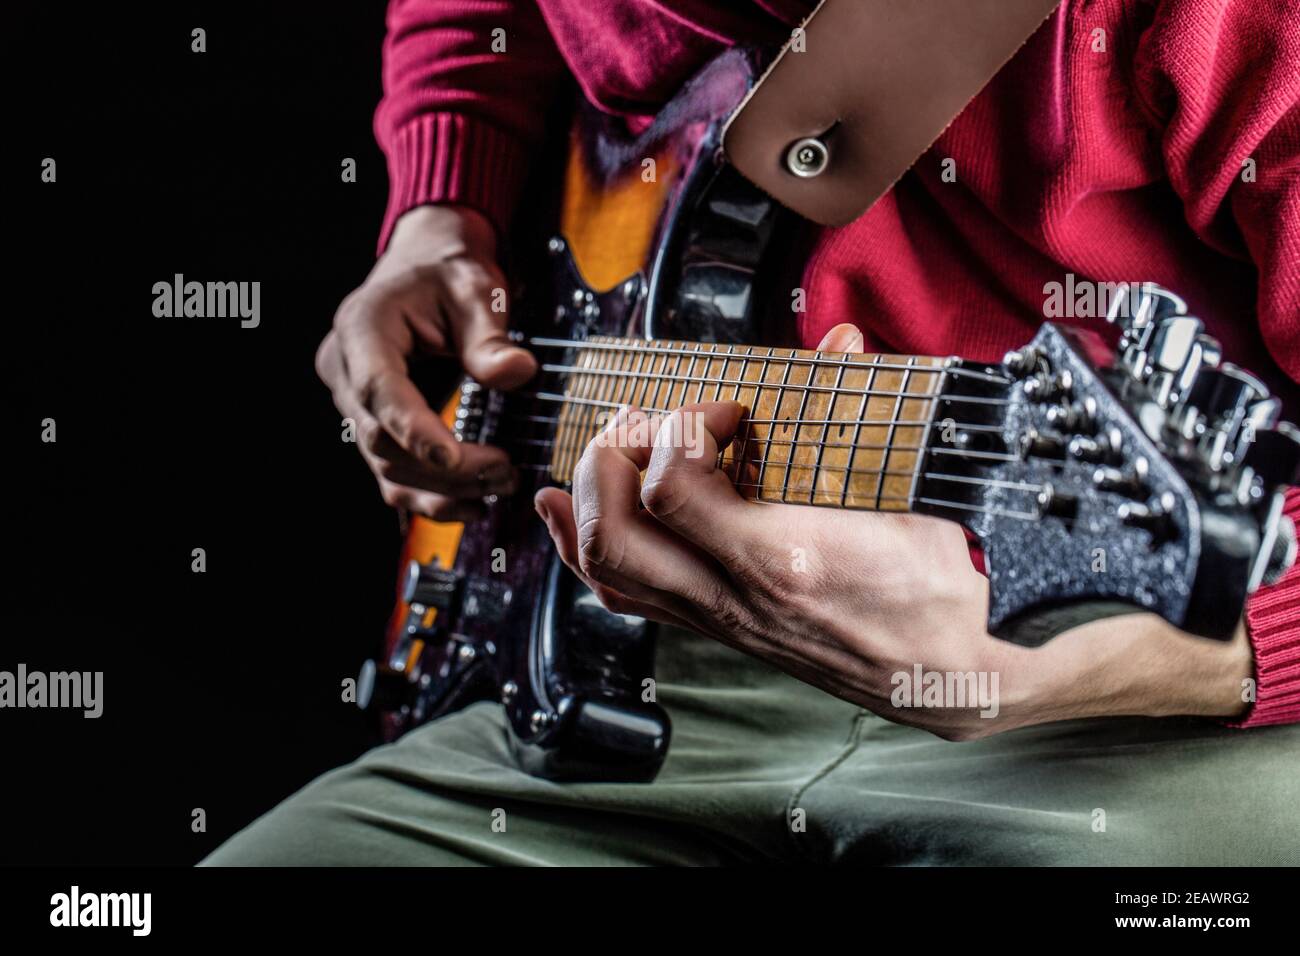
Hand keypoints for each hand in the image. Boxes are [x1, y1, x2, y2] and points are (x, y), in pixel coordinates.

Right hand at [316, 205, 536, 520]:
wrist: (428, 272)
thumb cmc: (448, 276)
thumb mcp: (475, 291)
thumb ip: (489, 336)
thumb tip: (518, 371)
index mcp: (362, 328)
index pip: (379, 389)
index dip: (414, 430)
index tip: (456, 460)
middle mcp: (345, 371)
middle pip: (382, 439)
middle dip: (444, 467)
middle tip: (504, 470)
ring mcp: (354, 404)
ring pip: (385, 467)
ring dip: (441, 490)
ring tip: (498, 486)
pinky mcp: (374, 426)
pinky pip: (392, 473)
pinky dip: (430, 496)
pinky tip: (473, 504)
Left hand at [535, 325, 1253, 738]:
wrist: (970, 676)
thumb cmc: (957, 590)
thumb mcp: (921, 489)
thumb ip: (866, 412)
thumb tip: (835, 343)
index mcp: (788, 557)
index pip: (673, 482)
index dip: (684, 424)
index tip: (725, 407)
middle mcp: (743, 599)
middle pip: (620, 530)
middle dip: (610, 460)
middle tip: (643, 423)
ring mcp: (729, 622)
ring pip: (613, 575)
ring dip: (583, 510)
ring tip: (580, 465)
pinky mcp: (728, 633)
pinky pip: (635, 603)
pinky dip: (590, 558)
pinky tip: (573, 525)